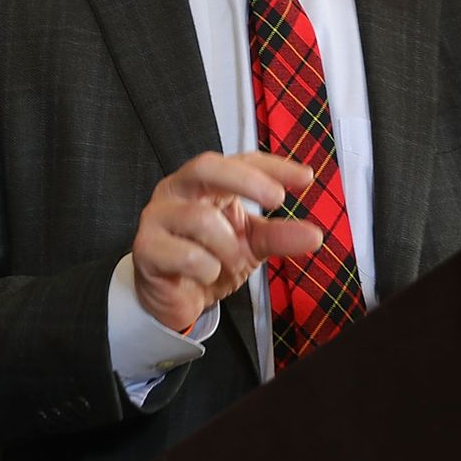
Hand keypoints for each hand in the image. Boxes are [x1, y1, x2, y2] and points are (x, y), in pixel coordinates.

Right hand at [131, 151, 324, 332]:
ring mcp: (157, 217)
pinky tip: (206, 275)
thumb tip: (314, 235)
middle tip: (277, 201)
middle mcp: (177, 191)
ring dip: (228, 247)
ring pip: (201, 218)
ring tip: (231, 263)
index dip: (272, 166)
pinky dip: (207, 269)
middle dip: (246, 181)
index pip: (239, 160)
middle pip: (207, 166)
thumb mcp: (250, 246)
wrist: (173, 300)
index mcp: (203, 183)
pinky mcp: (146, 248)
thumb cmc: (208, 260)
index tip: (306, 178)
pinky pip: (186, 255)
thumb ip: (279, 236)